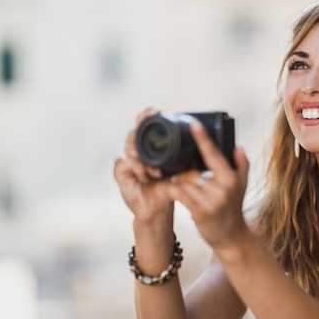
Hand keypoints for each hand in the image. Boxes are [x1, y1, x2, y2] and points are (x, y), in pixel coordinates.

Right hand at [113, 108, 173, 223]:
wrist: (159, 208)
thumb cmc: (168, 187)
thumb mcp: (179, 169)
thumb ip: (184, 156)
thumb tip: (199, 142)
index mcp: (147, 146)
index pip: (144, 125)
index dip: (147, 115)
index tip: (157, 110)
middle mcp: (134, 150)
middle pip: (133, 132)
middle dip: (141, 126)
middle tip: (151, 122)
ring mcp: (125, 160)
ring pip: (129, 147)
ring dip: (143, 156)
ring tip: (156, 170)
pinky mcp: (119, 172)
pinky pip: (125, 163)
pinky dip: (138, 168)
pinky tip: (147, 176)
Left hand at [166, 122, 249, 247]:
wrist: (232, 236)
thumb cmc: (234, 208)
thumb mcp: (243, 185)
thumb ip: (242, 164)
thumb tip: (238, 146)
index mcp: (231, 178)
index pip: (214, 154)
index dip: (203, 139)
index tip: (194, 125)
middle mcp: (222, 188)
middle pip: (192, 170)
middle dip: (183, 170)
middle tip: (177, 170)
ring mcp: (210, 201)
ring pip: (183, 181)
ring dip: (176, 181)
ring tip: (176, 182)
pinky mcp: (199, 212)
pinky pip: (179, 194)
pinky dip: (173, 190)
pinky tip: (174, 191)